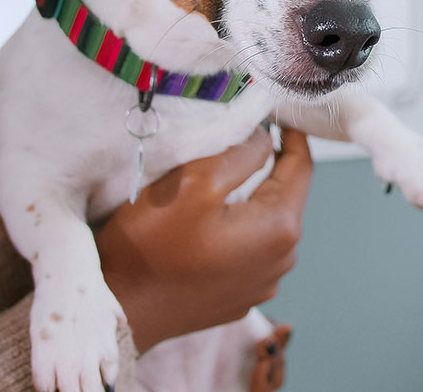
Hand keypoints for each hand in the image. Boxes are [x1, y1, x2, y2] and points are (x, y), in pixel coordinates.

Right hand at [94, 126, 312, 352]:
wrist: (121, 311)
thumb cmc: (152, 248)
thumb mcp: (194, 182)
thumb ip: (240, 153)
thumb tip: (263, 138)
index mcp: (278, 228)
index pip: (301, 166)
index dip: (292, 134)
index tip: (277, 112)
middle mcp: (280, 260)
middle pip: (284, 194)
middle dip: (268, 163)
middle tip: (241, 135)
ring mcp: (261, 283)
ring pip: (264, 221)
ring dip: (249, 195)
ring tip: (220, 175)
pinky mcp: (237, 295)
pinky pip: (247, 247)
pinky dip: (236, 225)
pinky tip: (207, 219)